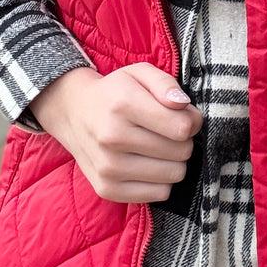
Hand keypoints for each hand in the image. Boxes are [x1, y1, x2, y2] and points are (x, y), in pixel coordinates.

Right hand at [31, 63, 203, 203]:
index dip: (192, 121)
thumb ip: (166, 83)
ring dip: (174, 161)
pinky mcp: (107, 189)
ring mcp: (108, 168)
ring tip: (158, 147)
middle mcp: (112, 138)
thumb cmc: (115, 92)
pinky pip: (160, 193)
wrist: (74, 113)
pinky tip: (148, 164)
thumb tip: (183, 104)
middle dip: (183, 140)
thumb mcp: (140, 73)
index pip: (181, 127)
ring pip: (174, 174)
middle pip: (181, 152)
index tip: (184, 116)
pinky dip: (162, 180)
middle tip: (168, 131)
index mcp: (123, 105)